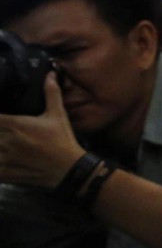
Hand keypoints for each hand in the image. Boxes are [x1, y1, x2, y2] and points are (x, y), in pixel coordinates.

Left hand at [0, 73, 85, 188]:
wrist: (69, 169)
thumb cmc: (63, 140)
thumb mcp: (58, 115)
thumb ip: (51, 94)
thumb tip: (50, 74)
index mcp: (15, 124)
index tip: (1, 120)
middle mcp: (6, 140)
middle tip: (2, 132)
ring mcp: (4, 158)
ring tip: (2, 145)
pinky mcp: (5, 173)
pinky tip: (2, 160)